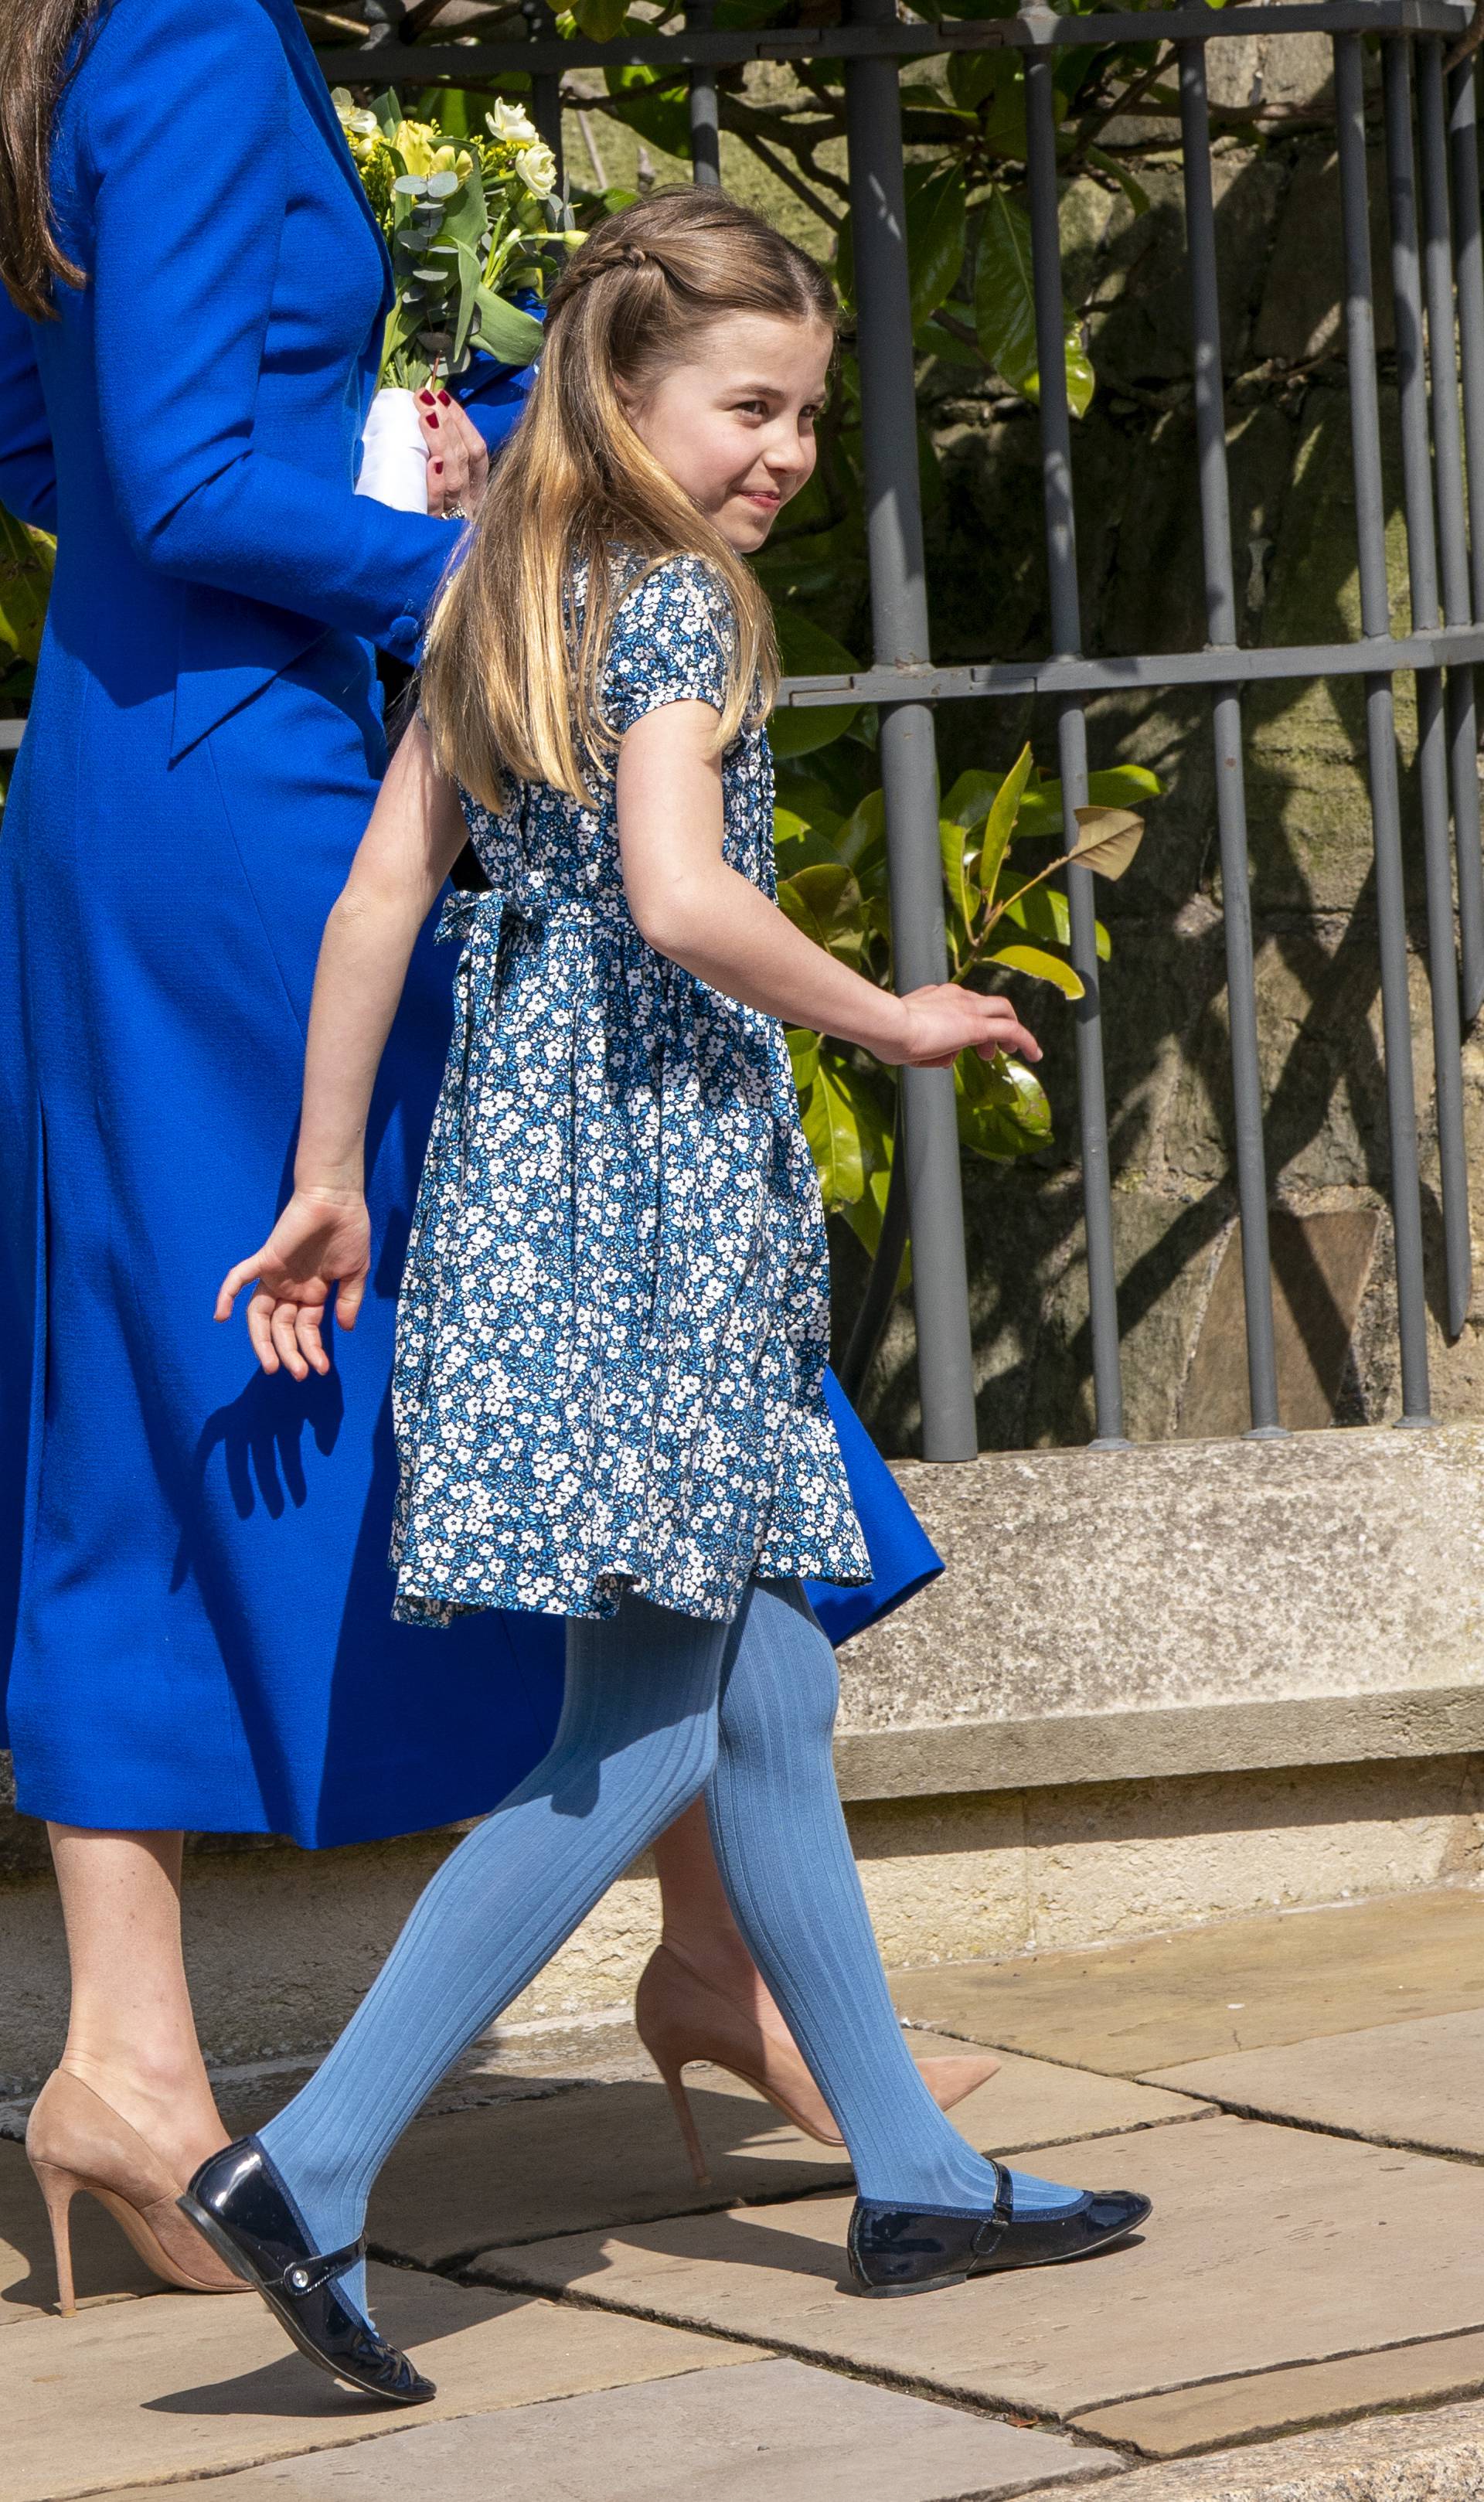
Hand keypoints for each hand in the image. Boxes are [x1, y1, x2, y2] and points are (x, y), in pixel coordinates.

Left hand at [215, 1188, 371, 1379]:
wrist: (338, 1199)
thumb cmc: (349, 1231)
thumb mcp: (354, 1273)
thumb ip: (348, 1301)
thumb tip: (345, 1330)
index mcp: (312, 1294)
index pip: (306, 1329)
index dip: (312, 1349)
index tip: (321, 1369)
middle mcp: (290, 1289)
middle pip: (281, 1328)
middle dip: (290, 1352)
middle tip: (297, 1373)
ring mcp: (276, 1276)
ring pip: (260, 1314)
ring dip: (264, 1341)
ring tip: (273, 1365)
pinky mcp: (266, 1259)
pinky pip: (240, 1277)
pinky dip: (227, 1294)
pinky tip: (220, 1316)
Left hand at [417, 387, 487, 519]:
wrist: (422, 569)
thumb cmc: (429, 527)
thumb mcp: (442, 497)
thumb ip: (440, 469)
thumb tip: (424, 424)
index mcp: (476, 493)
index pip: (477, 452)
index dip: (463, 422)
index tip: (444, 396)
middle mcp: (470, 504)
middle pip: (467, 457)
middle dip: (449, 422)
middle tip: (427, 396)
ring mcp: (454, 518)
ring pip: (455, 476)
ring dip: (441, 441)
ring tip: (424, 413)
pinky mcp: (435, 531)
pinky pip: (439, 505)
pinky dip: (438, 484)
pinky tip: (434, 463)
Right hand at [889, 984, 1041, 1070]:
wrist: (887, 1025)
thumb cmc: (886, 1036)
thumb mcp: (904, 1042)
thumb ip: (925, 1048)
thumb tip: (944, 1058)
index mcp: (935, 996)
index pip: (959, 1003)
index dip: (965, 1020)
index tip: (959, 1042)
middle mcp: (954, 995)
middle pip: (986, 1003)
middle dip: (992, 1025)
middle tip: (987, 1051)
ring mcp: (967, 1008)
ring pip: (1003, 1011)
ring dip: (1011, 1031)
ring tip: (1015, 1051)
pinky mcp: (977, 1025)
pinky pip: (1012, 1030)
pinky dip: (1026, 1041)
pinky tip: (1034, 1055)